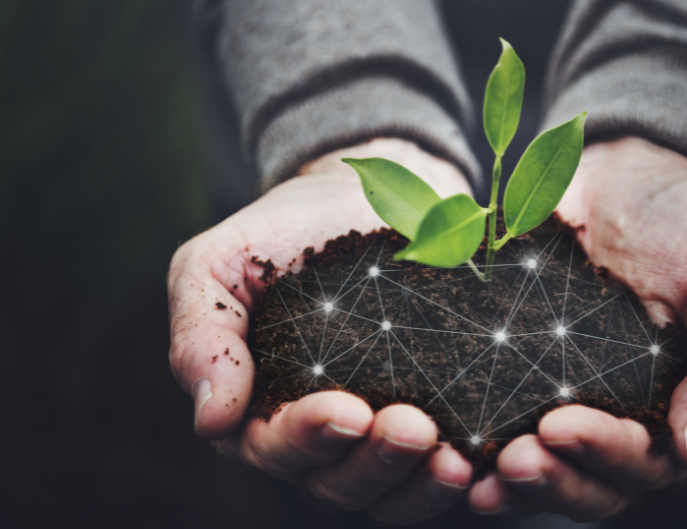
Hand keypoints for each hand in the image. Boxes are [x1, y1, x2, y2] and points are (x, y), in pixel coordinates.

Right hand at [167, 139, 474, 523]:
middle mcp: (316, 437)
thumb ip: (202, 335)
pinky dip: (457, 478)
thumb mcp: (217, 265)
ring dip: (421, 484)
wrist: (362, 196)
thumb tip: (213, 419)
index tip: (348, 409)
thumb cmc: (281, 232)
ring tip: (456, 458)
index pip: (274, 447)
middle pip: (337, 482)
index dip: (309, 437)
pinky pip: (438, 471)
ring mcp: (374, 436)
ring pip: (390, 491)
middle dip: (375, 463)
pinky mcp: (431, 419)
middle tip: (414, 428)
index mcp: (257, 409)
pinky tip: (484, 461)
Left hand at [467, 137, 686, 520]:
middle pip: (588, 484)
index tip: (560, 426)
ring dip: (509, 481)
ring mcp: (562, 399)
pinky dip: (472, 447)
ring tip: (472, 472)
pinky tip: (447, 449)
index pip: (645, 463)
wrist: (626, 173)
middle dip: (551, 481)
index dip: (604, 455)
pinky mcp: (516, 372)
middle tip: (513, 459)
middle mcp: (617, 419)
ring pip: (542, 468)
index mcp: (673, 413)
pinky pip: (495, 422)